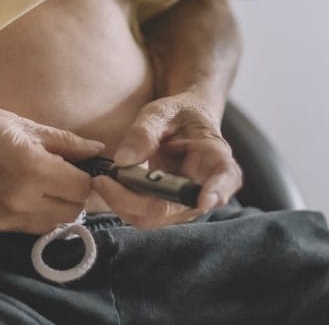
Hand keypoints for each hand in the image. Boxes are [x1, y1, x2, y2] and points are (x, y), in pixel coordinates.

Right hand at [0, 97, 102, 235]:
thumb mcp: (25, 125)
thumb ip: (66, 143)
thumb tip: (99, 150)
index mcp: (32, 169)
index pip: (83, 188)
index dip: (87, 176)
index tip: (81, 166)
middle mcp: (18, 201)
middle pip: (71, 212)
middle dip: (73, 194)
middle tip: (63, 174)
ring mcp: (0, 220)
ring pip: (49, 226)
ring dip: (53, 208)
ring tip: (41, 184)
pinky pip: (21, 229)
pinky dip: (28, 214)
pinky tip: (15, 192)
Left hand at [90, 92, 242, 227]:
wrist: (181, 122)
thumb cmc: (178, 114)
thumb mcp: (162, 111)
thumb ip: (145, 131)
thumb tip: (124, 161)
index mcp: (215, 156)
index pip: (226, 177)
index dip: (217, 191)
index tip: (204, 200)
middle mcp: (204, 187)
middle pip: (176, 207)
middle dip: (136, 201)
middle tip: (104, 181)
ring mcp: (185, 203)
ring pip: (155, 217)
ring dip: (124, 203)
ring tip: (102, 180)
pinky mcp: (166, 208)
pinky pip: (143, 215)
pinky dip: (122, 203)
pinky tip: (109, 185)